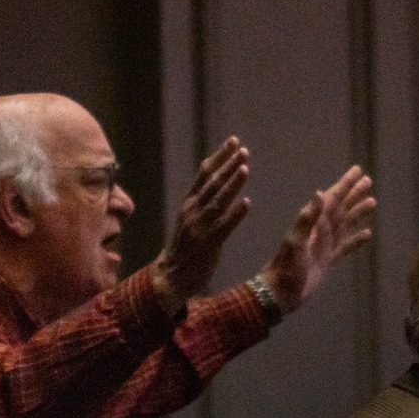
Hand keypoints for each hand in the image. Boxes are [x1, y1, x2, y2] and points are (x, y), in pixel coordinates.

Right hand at [154, 137, 251, 310]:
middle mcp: (192, 211)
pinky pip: (224, 226)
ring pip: (217, 201)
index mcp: (188, 203)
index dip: (220, 156)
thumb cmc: (185, 247)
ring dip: (232, 184)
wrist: (171, 276)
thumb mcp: (190, 219)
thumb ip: (202, 202)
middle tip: (244, 151)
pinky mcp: (208, 244)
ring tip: (245, 169)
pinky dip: (235, 214)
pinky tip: (247, 204)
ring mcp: (199, 227)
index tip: (234, 142)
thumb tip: (218, 181)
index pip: (204, 173)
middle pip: (212, 183)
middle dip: (229, 165)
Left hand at [256, 166, 374, 313]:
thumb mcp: (295, 242)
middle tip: (368, 180)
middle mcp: (320, 230)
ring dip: (357, 212)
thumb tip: (319, 193)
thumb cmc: (286, 268)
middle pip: (341, 207)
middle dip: (353, 193)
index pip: (332, 197)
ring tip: (372, 202)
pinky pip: (345, 246)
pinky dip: (356, 240)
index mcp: (313, 223)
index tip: (357, 170)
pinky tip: (367, 234)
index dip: (345, 184)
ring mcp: (324, 245)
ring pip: (345, 223)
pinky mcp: (327, 259)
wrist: (280, 293)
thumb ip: (307, 219)